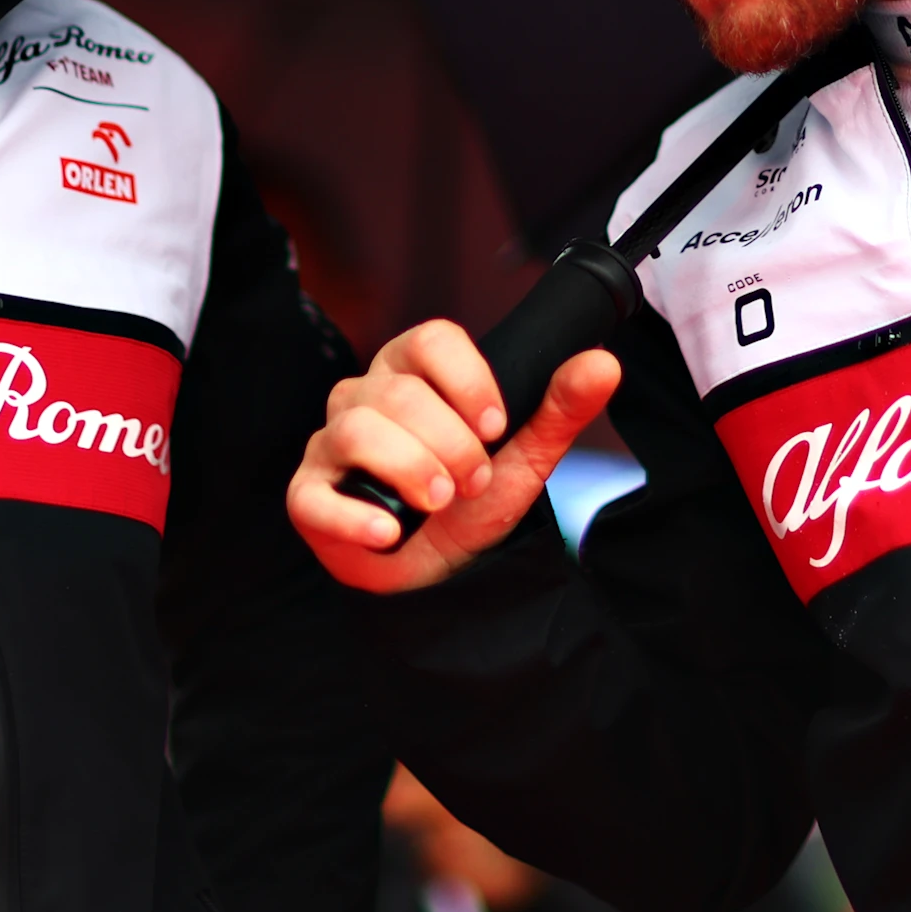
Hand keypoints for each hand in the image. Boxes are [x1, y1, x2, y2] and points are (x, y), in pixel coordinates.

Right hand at [286, 318, 621, 592]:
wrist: (440, 572)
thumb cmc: (472, 501)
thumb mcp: (524, 455)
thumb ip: (559, 407)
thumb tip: (604, 363)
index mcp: (412, 372)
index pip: (430, 339)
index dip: (469, 381)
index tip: (496, 427)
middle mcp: (363, 396)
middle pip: (400, 394)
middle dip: (452, 444)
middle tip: (474, 483)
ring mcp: (328, 445)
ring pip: (358, 431)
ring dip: (412, 471)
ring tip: (440, 502)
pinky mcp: (306, 496)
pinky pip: (315, 497)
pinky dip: (357, 517)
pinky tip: (391, 533)